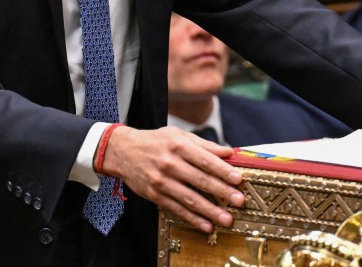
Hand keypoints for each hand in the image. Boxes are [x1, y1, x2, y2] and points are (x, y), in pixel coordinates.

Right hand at [102, 126, 243, 232]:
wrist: (122, 151)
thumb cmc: (155, 141)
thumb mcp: (177, 135)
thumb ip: (204, 145)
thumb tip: (229, 153)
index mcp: (178, 145)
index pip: (205, 160)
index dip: (223, 170)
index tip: (238, 179)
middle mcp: (169, 163)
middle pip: (200, 180)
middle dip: (222, 192)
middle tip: (239, 201)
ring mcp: (161, 181)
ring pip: (189, 198)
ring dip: (210, 210)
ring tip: (226, 219)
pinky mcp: (154, 194)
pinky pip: (176, 208)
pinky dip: (192, 218)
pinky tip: (206, 225)